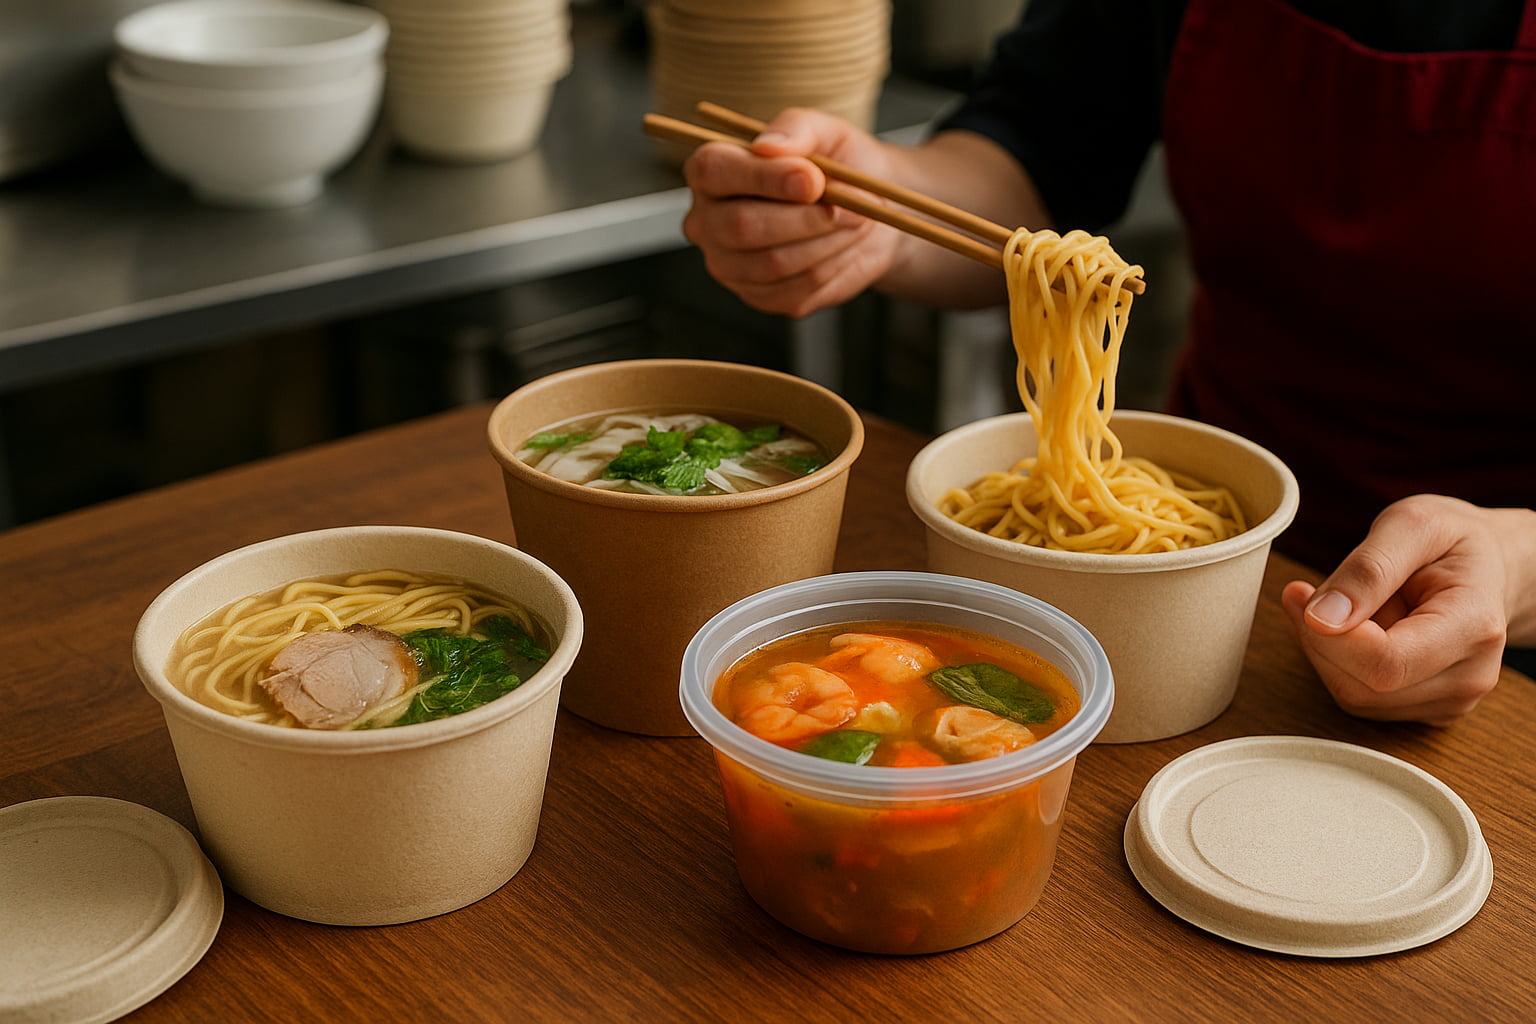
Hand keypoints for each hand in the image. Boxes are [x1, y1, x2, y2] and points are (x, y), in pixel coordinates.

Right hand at [680, 107, 900, 317]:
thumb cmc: (836, 166)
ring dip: (827, 241)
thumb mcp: (824, 131)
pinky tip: (845, 245)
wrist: (868, 212)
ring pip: (774, 262)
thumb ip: (795, 128)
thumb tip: (768, 145)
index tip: (813, 180)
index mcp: (711, 172)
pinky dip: (833, 265)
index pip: (714, 171)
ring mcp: (730, 265)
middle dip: (805, 218)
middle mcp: (708, 221)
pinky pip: (797, 288)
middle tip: (851, 206)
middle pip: (741, 226)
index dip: (764, 177)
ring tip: (857, 220)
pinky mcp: (761, 297)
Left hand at [1280, 495, 1535, 725]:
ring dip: (1325, 652)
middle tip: (1305, 595)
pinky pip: (1360, 699)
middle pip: (1363, 688)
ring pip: (1354, 697)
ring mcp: (1450, 699)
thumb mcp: (1411, 524)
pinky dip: (1338, 665)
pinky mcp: (1426, 708)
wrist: (1489, 566)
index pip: (1386, 663)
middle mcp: (1469, 675)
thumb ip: (1368, 570)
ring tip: (1338, 606)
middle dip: (1318, 641)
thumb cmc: (1453, 542)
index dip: (1329, 635)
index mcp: (1474, 626)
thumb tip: (1323, 617)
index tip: (1301, 593)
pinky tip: (1350, 630)